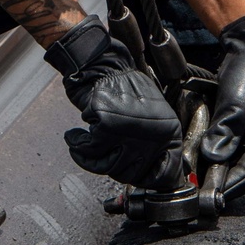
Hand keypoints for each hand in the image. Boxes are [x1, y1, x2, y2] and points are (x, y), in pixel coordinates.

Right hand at [45, 16, 182, 190]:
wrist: (105, 64)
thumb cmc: (125, 89)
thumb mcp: (153, 116)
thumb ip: (153, 144)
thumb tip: (155, 178)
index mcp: (169, 130)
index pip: (165, 174)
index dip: (146, 180)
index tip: (133, 178)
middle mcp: (154, 132)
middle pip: (130, 173)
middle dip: (111, 166)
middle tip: (100, 155)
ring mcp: (132, 129)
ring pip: (108, 165)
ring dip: (89, 159)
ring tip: (81, 146)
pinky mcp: (108, 123)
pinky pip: (90, 150)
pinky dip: (78, 145)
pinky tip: (75, 136)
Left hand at [200, 11, 244, 203]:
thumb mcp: (240, 97)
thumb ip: (228, 127)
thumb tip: (214, 156)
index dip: (231, 186)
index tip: (212, 198)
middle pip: (241, 170)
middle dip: (221, 183)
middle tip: (198, 196)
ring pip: (232, 160)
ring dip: (215, 171)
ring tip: (194, 183)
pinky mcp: (238, 126)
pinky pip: (226, 146)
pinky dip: (213, 154)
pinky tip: (197, 160)